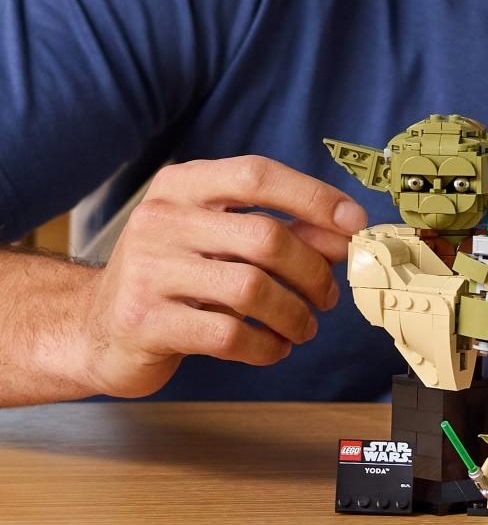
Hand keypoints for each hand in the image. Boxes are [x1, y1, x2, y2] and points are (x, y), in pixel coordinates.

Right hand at [80, 156, 366, 397]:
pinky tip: (274, 348)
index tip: (355, 223)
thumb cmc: (174, 274)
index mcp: (183, 185)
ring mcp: (149, 269)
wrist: (96, 325)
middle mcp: (162, 218)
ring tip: (305, 326)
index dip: (314, 197)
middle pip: (265, 237)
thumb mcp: (218, 238)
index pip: (258, 176)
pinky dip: (266, 345)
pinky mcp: (146, 321)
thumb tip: (345, 234)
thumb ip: (279, 229)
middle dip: (313, 270)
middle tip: (329, 295)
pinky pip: (228, 334)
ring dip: (294, 313)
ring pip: (252, 288)